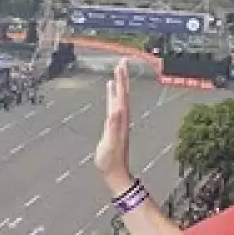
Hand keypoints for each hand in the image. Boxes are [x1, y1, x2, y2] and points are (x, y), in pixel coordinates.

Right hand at [94, 60, 132, 192]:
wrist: (115, 173)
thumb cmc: (110, 161)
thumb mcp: (110, 143)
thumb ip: (113, 126)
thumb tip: (116, 109)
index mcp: (120, 119)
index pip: (121, 95)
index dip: (121, 80)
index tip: (120, 65)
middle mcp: (121, 118)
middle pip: (123, 93)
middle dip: (122, 77)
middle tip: (121, 61)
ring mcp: (118, 121)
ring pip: (120, 98)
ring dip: (119, 84)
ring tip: (117, 71)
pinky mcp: (113, 125)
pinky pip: (114, 104)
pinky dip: (112, 95)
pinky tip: (110, 90)